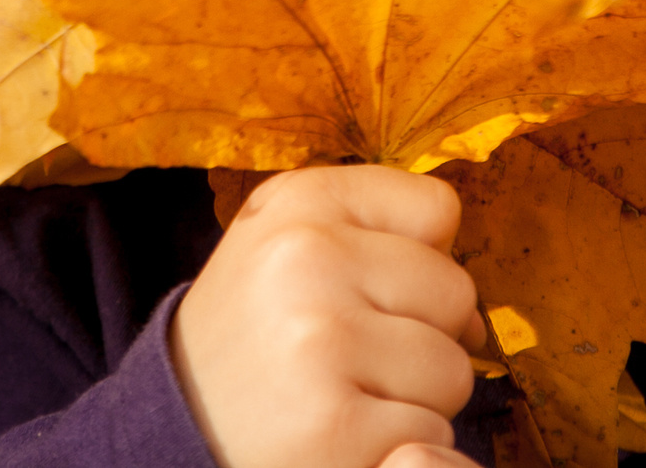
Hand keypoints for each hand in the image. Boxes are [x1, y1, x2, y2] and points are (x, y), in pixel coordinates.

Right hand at [170, 166, 486, 467]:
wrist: (170, 428)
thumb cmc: (252, 336)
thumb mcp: (286, 245)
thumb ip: (379, 235)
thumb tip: (475, 319)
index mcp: (298, 203)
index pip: (437, 208)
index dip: (416, 258)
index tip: (363, 287)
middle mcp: (306, 260)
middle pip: (456, 292)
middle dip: (420, 334)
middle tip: (346, 355)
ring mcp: (321, 343)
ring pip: (454, 370)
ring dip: (413, 396)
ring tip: (341, 394)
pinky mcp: (336, 426)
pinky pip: (432, 433)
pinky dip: (396, 445)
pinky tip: (339, 435)